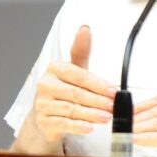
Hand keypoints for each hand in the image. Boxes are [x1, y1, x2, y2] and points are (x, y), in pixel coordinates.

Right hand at [29, 25, 115, 145]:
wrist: (45, 117)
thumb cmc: (63, 90)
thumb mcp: (74, 71)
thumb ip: (81, 52)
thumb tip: (85, 29)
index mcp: (54, 68)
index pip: (79, 75)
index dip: (98, 84)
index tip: (114, 91)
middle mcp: (45, 85)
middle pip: (76, 93)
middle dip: (97, 101)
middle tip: (113, 106)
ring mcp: (42, 104)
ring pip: (71, 109)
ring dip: (91, 114)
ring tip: (107, 117)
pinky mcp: (43, 122)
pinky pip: (63, 124)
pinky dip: (78, 126)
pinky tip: (90, 127)